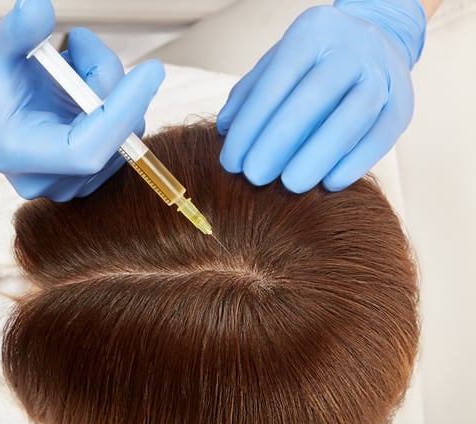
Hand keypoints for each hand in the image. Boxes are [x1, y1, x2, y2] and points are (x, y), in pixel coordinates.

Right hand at [0, 0, 164, 200]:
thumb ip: (18, 29)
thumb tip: (37, 10)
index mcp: (15, 153)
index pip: (84, 151)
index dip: (121, 112)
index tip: (151, 71)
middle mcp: (41, 179)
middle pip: (109, 139)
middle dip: (111, 85)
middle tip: (83, 46)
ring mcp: (67, 183)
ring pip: (122, 135)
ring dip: (112, 89)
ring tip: (74, 63)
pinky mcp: (87, 175)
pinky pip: (123, 136)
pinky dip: (114, 102)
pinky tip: (83, 87)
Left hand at [216, 0, 425, 192]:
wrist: (376, 41)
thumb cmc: (313, 61)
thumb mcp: (278, 63)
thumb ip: (249, 93)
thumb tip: (224, 129)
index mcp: (312, 33)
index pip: (275, 82)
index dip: (250, 125)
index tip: (232, 162)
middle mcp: (352, 48)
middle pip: (313, 99)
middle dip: (278, 142)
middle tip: (254, 177)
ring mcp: (383, 74)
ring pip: (352, 118)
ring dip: (318, 156)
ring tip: (290, 185)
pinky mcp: (403, 104)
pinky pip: (381, 137)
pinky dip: (355, 163)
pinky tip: (329, 183)